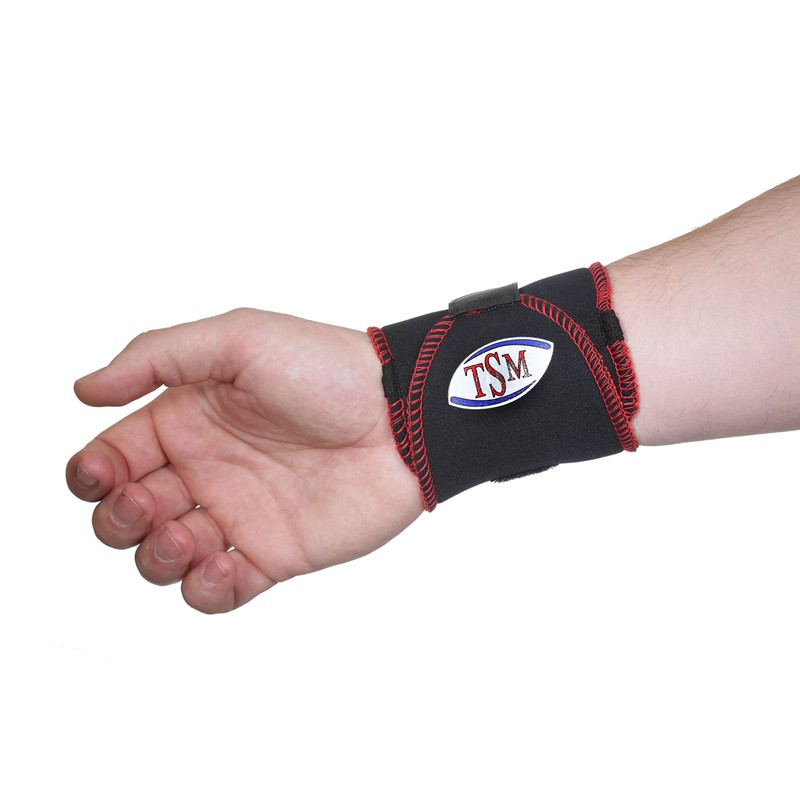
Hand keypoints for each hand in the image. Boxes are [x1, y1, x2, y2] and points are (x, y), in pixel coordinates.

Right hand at [66, 309, 423, 612]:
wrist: (401, 417)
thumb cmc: (326, 369)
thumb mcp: (238, 338)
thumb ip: (156, 357)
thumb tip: (83, 391)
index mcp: (188, 418)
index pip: (114, 456)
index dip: (93, 473)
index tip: (104, 475)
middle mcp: (207, 468)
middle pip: (128, 512)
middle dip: (118, 519)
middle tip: (148, 504)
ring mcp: (240, 513)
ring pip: (164, 556)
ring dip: (155, 558)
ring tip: (187, 535)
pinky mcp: (275, 552)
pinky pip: (220, 589)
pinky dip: (204, 589)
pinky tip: (222, 564)